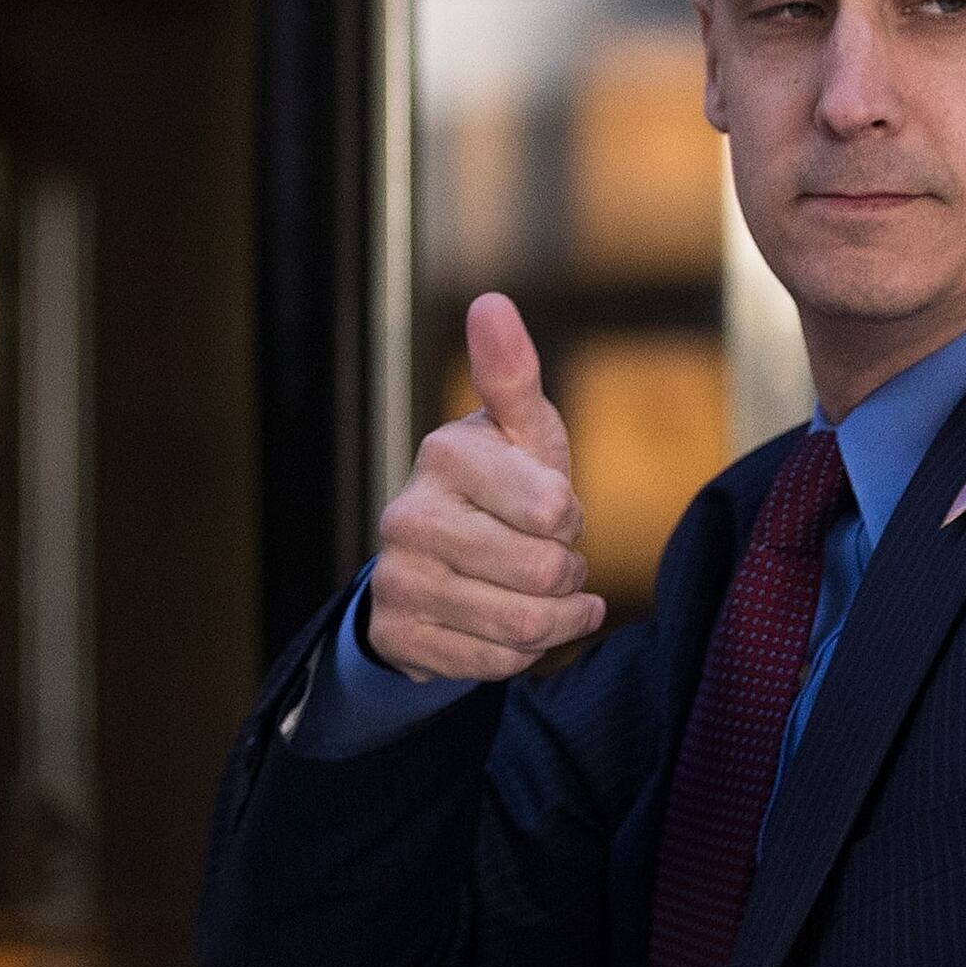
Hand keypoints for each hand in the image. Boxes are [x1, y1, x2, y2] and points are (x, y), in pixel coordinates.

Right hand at [365, 293, 610, 682]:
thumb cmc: (502, 487)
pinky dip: (519, 654)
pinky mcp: (395, 635)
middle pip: (543, 573)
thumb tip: (491, 301)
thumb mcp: (522, 432)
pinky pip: (493, 665)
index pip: (554, 509)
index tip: (550, 510)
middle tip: (547, 559)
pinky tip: (509, 629)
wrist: (440, 563)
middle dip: (566, 574)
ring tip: (539, 595)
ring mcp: (395, 578)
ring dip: (553, 618)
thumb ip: (513, 373)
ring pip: (523, 627)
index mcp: (445, 454)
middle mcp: (407, 515)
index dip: (570, 519)